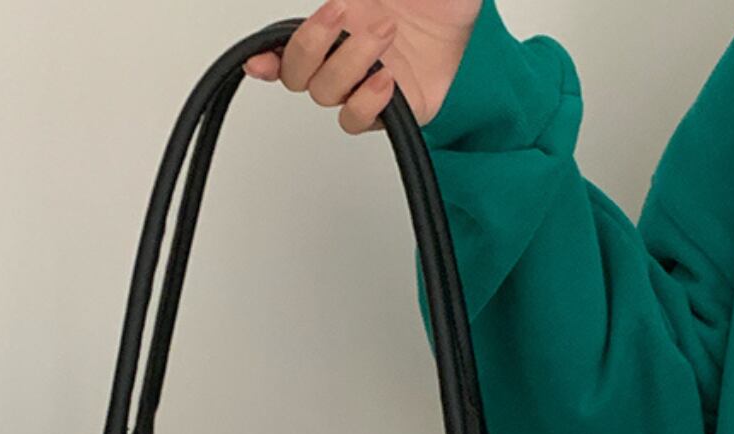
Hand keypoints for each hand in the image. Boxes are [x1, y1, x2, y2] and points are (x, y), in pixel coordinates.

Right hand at [242, 0, 482, 132]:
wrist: (473, 17)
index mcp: (337, 26)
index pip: (286, 49)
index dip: (267, 57)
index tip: (260, 59)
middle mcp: (346, 57)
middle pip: (297, 76)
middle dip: (311, 45)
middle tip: (340, 13)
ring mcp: (366, 84)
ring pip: (327, 94)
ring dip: (350, 63)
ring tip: (386, 32)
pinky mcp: (391, 110)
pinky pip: (358, 120)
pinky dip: (365, 103)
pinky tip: (387, 79)